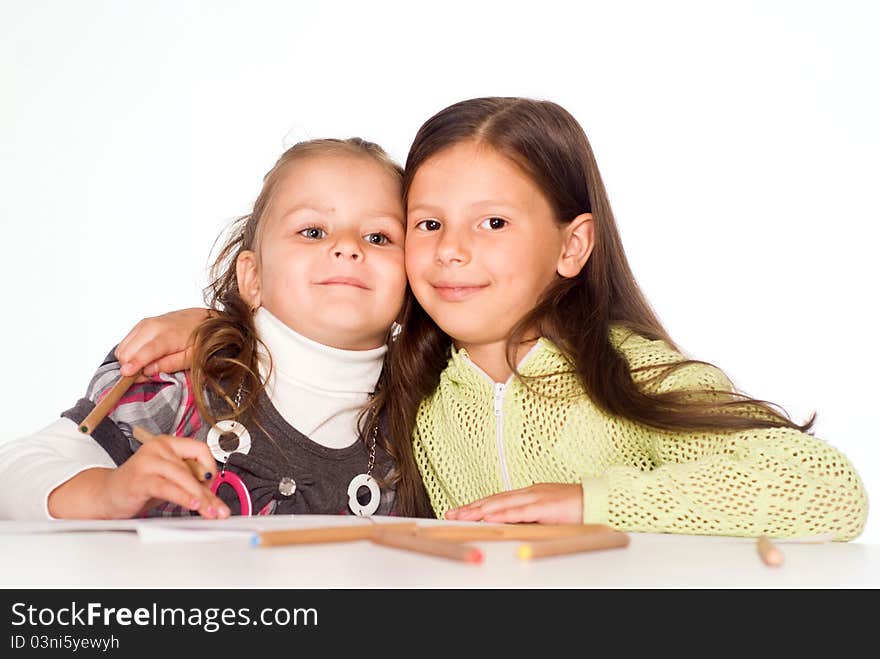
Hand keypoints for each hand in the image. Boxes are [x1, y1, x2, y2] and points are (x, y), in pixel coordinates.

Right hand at [100, 433, 228, 518]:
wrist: (106, 495)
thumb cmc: (139, 485)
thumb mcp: (169, 478)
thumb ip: (190, 481)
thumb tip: (215, 495)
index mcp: (168, 443)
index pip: (200, 449)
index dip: (211, 467)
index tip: (214, 485)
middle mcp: (158, 447)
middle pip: (193, 468)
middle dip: (208, 491)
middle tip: (218, 508)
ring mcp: (148, 462)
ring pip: (183, 477)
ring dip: (200, 497)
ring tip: (209, 510)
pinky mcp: (139, 479)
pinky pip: (167, 487)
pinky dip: (183, 496)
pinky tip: (193, 504)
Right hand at [116, 308, 210, 378]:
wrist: (203, 318)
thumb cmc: (200, 338)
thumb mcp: (192, 357)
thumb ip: (170, 364)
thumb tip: (148, 371)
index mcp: (167, 335)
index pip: (145, 350)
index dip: (135, 363)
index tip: (126, 374)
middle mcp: (152, 327)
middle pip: (128, 350)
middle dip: (132, 366)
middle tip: (145, 375)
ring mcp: (145, 324)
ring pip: (123, 347)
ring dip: (129, 360)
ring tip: (146, 366)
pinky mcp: (141, 324)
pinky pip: (126, 342)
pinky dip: (130, 353)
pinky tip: (143, 357)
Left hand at [444, 483, 582, 523]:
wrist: (600, 501)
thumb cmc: (576, 509)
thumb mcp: (547, 514)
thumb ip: (530, 517)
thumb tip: (511, 526)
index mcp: (529, 493)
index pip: (497, 499)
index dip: (477, 505)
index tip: (460, 511)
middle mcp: (530, 492)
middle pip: (494, 500)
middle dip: (471, 508)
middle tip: (452, 515)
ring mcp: (537, 497)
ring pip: (502, 503)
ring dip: (480, 510)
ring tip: (463, 517)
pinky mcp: (546, 506)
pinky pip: (520, 511)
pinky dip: (503, 514)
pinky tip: (489, 518)